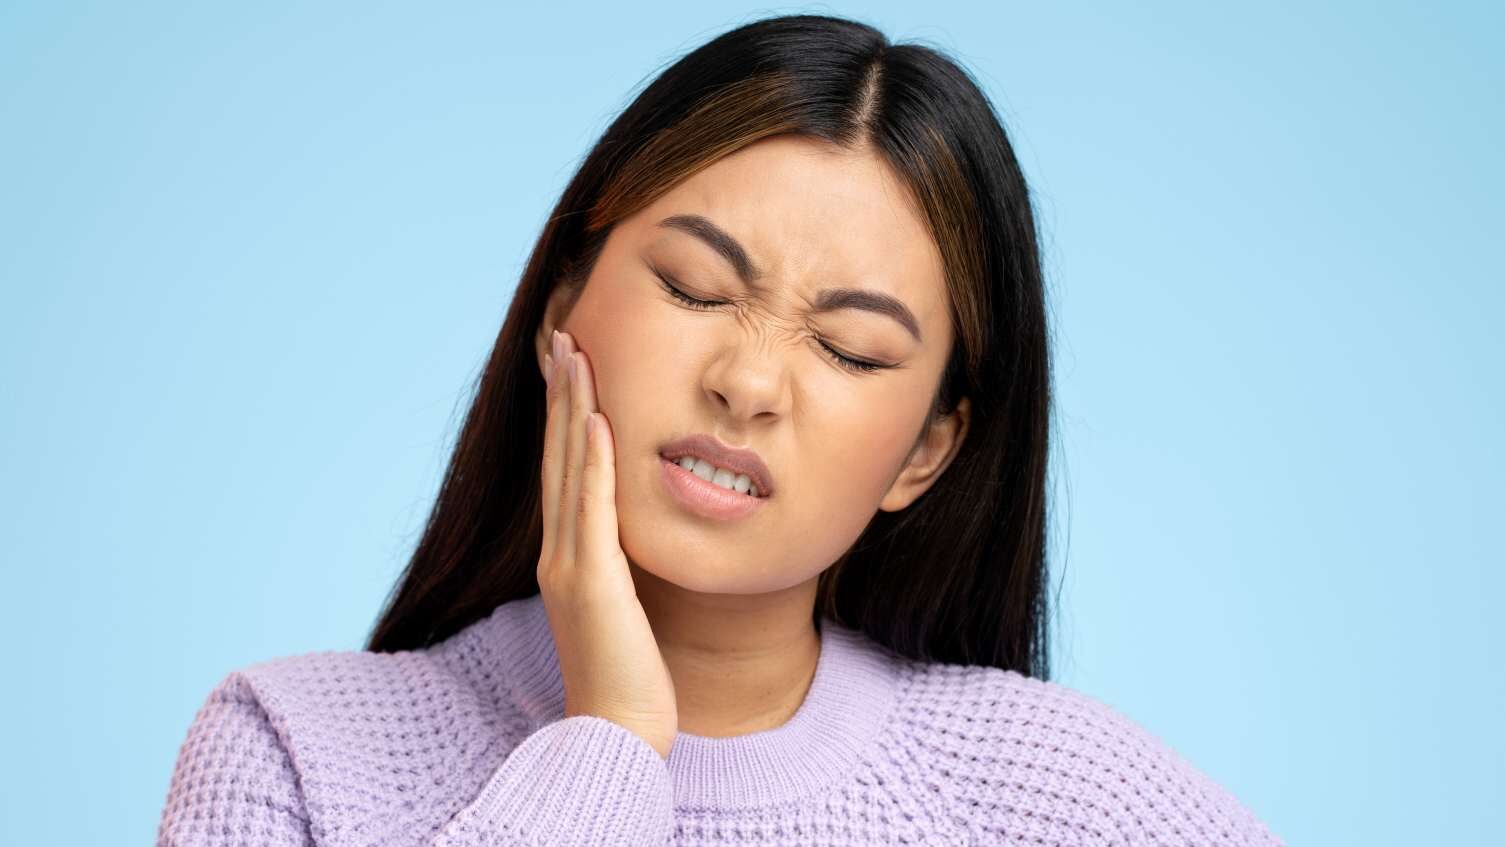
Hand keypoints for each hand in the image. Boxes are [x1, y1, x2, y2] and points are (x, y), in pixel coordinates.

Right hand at [537, 328, 678, 759]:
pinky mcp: (591, 583)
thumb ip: (624, 568)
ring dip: (571, 406)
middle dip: (560, 392)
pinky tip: (596, 417)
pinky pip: (592, 509)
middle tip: (564, 335)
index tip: (572, 366)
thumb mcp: (626, 608)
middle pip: (557, 455)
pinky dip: (592, 460)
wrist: (616, 734)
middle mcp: (559, 553)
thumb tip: (640, 537)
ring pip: (568, 468)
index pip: (564, 470)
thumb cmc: (629, 679)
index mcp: (567, 557)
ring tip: (576, 352)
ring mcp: (570, 566)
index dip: (564, 414)